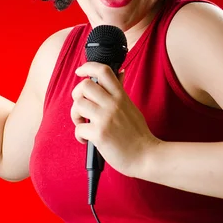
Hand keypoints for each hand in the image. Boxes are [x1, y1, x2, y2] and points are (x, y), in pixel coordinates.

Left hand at [71, 62, 160, 178]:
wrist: (147, 156)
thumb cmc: (138, 134)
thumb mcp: (131, 107)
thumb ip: (121, 91)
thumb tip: (120, 73)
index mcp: (120, 96)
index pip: (103, 71)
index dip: (87, 67)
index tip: (80, 72)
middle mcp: (113, 104)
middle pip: (84, 85)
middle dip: (76, 95)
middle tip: (81, 106)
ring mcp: (106, 118)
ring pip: (78, 104)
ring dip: (75, 115)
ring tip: (82, 124)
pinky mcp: (100, 134)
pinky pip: (79, 128)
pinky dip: (79, 135)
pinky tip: (86, 140)